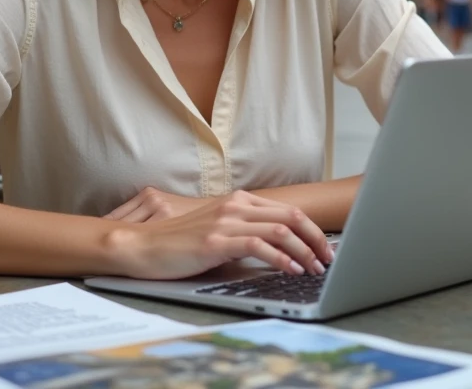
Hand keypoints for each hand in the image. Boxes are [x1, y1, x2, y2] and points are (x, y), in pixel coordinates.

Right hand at [106, 190, 332, 280]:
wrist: (143, 246)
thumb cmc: (179, 244)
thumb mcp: (217, 232)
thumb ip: (245, 233)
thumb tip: (278, 250)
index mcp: (239, 201)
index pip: (288, 210)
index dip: (312, 230)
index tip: (325, 248)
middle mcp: (236, 206)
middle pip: (292, 216)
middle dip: (317, 240)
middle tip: (329, 261)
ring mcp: (226, 221)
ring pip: (281, 230)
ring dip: (304, 252)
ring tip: (314, 270)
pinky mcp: (216, 241)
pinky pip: (260, 246)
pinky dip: (281, 259)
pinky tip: (290, 270)